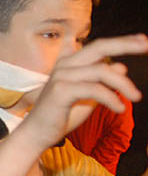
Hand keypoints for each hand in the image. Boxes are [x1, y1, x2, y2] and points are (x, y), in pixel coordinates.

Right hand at [17, 34, 146, 150]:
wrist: (37, 134)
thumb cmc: (61, 115)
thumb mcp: (89, 96)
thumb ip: (103, 81)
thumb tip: (122, 67)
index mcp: (71, 64)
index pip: (99, 47)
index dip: (122, 42)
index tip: (143, 41)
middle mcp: (65, 65)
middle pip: (99, 47)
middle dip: (125, 45)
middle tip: (146, 46)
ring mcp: (62, 76)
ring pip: (102, 71)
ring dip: (124, 84)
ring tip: (136, 97)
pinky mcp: (61, 90)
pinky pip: (95, 89)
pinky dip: (111, 99)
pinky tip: (119, 108)